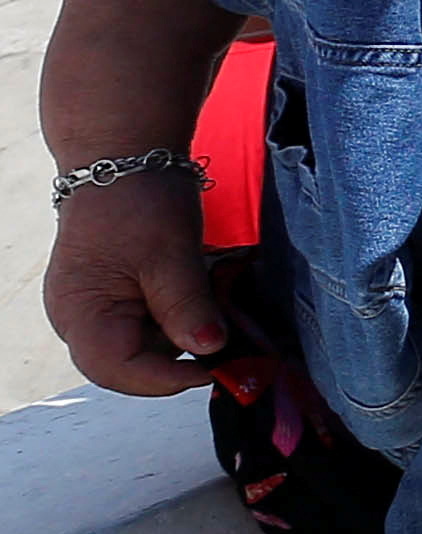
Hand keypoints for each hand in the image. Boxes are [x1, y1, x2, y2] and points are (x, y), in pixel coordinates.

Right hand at [47, 174, 225, 396]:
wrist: (125, 155)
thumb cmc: (137, 199)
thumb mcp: (170, 255)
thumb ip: (187, 307)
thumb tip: (209, 349)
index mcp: (80, 315)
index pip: (119, 371)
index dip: (168, 378)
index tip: (216, 368)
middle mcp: (81, 320)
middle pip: (134, 364)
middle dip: (182, 355)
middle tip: (229, 335)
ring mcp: (99, 308)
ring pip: (149, 344)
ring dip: (187, 331)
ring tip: (217, 298)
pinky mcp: (120, 296)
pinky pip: (153, 321)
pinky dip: (182, 313)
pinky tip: (205, 289)